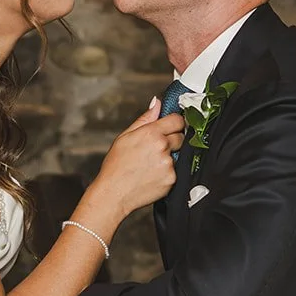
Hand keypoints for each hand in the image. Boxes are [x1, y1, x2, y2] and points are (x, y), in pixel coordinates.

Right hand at [90, 98, 185, 215]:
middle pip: (181, 137)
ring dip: (169, 158)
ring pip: (179, 155)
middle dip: (172, 140)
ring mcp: (169, 164)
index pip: (177, 120)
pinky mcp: (172, 179)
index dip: (174, 123)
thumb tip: (157, 103)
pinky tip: (153, 175)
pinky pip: (176, 171)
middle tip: (156, 149)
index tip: (171, 127)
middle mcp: (162, 147)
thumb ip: (145, 118)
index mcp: (151, 133)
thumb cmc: (116, 166)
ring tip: (150, 165)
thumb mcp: (125, 136)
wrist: (113, 193)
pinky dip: (167, 173)